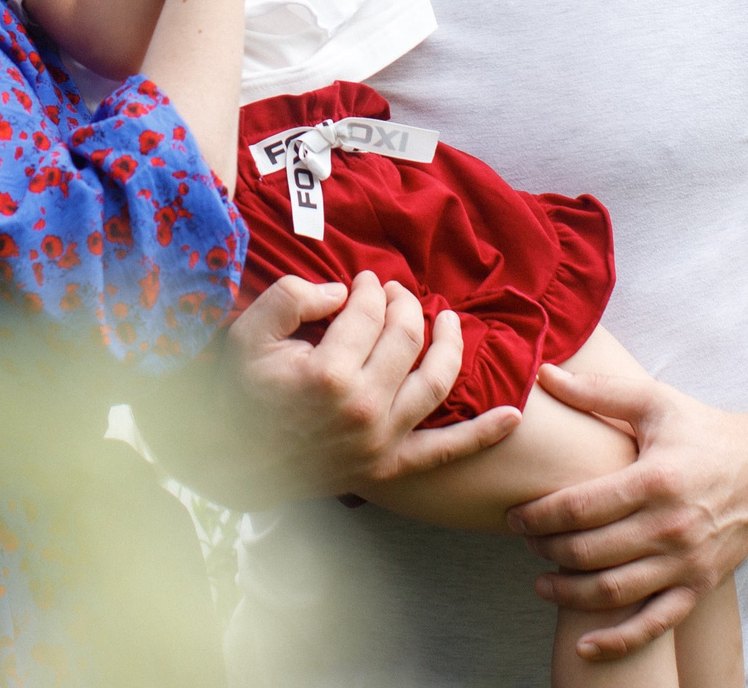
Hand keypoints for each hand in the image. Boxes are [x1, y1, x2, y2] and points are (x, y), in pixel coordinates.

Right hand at [221, 273, 520, 499]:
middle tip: (396, 292)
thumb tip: (343, 292)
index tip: (364, 281)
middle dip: (405, 304)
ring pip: (436, 382)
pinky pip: (446, 452)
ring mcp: (382, 441)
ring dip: (450, 344)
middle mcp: (364, 408)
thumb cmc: (241, 394)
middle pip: (406, 337)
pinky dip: (482, 435)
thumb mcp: (248, 334)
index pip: (368, 312)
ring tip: (451, 320)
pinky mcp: (391, 466)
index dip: (368, 288)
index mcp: (329, 373)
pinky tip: (513, 415)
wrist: (234, 462)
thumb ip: (291, 298)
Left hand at [506, 362, 747, 661]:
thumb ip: (598, 391)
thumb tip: (544, 374)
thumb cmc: (704, 431)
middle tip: (523, 541)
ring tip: (541, 580)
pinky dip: (617, 642)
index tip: (512, 514)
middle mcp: (670, 527)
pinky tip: (584, 647)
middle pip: (588, 553)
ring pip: (612, 592)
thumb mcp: (654, 403)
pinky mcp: (698, 586)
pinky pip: (654, 625)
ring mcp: (686, 563)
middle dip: (544, 550)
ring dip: (567, 593)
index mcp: (654, 480)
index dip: (537, 515)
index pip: (578, 508)